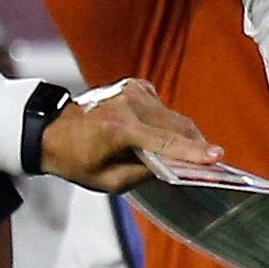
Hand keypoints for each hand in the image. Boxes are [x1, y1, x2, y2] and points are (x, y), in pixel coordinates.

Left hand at [38, 79, 217, 190]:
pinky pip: (162, 108)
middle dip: (195, 145)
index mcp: (119, 128)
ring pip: (173, 116)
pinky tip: (154, 135)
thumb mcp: (108, 182)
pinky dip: (165, 123)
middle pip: (177, 126)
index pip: (165, 143)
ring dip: (181, 135)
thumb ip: (143, 174)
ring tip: (184, 154)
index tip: (217, 157)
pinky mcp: (135, 86)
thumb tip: (173, 166)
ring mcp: (133, 91)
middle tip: (209, 164)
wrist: (51, 131)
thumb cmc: (76, 160)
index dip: (193, 152)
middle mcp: (129, 104)